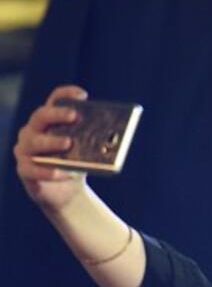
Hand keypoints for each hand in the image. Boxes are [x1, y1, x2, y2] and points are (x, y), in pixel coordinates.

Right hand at [14, 86, 89, 214]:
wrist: (67, 192)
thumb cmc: (77, 164)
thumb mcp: (87, 150)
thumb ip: (94, 141)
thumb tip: (113, 137)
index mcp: (50, 121)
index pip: (54, 100)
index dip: (66, 94)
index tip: (83, 95)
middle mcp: (33, 130)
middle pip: (41, 116)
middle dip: (57, 114)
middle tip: (75, 116)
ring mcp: (25, 149)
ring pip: (34, 142)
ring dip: (52, 142)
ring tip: (68, 143)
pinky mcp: (25, 170)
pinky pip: (33, 169)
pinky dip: (48, 171)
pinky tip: (64, 173)